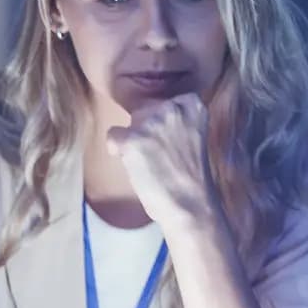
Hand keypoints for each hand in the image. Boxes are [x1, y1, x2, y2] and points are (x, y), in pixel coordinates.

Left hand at [106, 94, 220, 232]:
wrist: (192, 205)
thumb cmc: (194, 177)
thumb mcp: (195, 136)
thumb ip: (178, 121)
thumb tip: (150, 119)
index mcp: (192, 104)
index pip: (166, 102)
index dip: (163, 123)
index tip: (171, 141)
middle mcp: (172, 108)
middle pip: (144, 112)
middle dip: (146, 131)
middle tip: (160, 156)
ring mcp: (151, 123)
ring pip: (129, 125)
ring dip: (134, 142)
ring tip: (151, 164)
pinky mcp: (133, 140)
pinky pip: (113, 136)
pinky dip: (117, 150)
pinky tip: (133, 167)